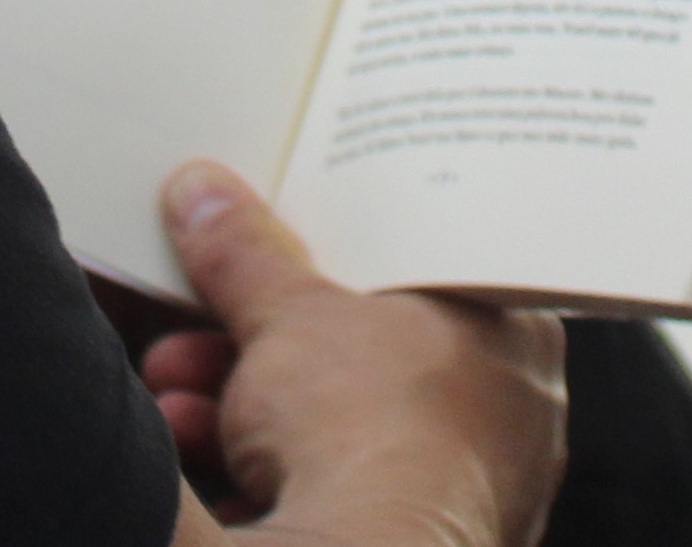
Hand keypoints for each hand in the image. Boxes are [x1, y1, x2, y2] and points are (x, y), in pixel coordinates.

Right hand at [143, 163, 559, 544]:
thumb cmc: (371, 428)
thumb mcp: (287, 313)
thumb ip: (246, 251)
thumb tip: (204, 194)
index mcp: (514, 334)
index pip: (432, 273)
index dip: (346, 255)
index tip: (277, 247)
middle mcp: (508, 419)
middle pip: (366, 356)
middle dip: (262, 343)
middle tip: (199, 320)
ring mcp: (467, 496)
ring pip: (341, 431)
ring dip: (244, 408)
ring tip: (177, 392)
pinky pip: (334, 498)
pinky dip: (264, 476)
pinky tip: (201, 455)